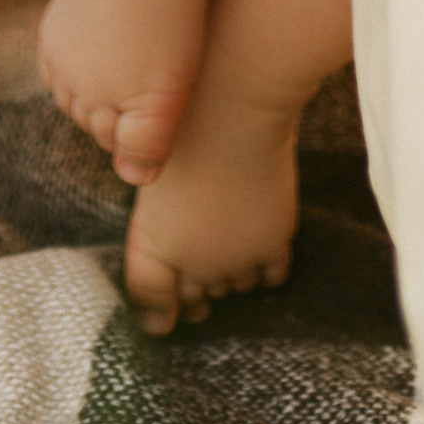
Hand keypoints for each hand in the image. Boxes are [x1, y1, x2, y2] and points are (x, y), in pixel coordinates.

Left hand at [122, 77, 299, 333]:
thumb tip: (162, 268)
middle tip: (210, 266)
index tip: (170, 313)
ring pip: (237, 286)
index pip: (151, 300)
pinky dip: (267, 267)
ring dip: (236, 273)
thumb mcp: (153, 183)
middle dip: (202, 286)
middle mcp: (193, 265)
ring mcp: (235, 258)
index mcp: (155, 250)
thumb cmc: (184, 133)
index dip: (162, 309)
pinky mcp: (271, 244)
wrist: (231, 110)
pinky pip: (273, 276)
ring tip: (236, 246)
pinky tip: (262, 245)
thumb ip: (156, 228)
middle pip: (200, 296)